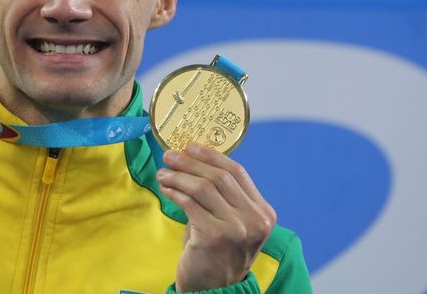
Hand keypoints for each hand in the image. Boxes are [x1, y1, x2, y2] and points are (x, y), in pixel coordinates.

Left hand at [156, 143, 275, 291]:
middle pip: (219, 177)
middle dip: (190, 162)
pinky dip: (174, 192)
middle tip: (169, 155)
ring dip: (178, 176)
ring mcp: (237, 229)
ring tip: (162, 173)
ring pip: (203, 187)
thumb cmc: (217, 252)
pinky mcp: (215, 236)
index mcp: (263, 212)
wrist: (214, 290)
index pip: (238, 172)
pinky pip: (190, 204)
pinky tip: (165, 190)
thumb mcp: (230, 221)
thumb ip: (221, 196)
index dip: (211, 156)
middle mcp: (255, 220)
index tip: (190, 146)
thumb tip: (192, 160)